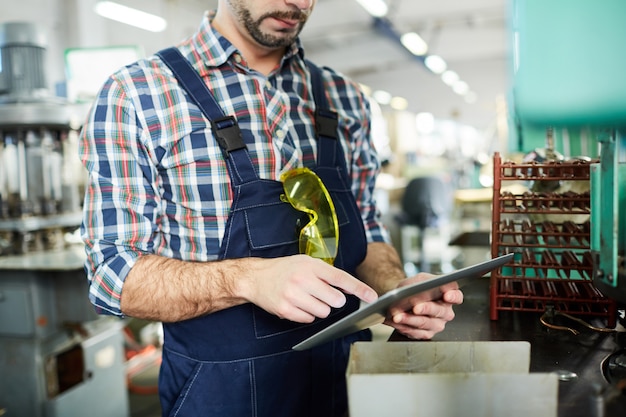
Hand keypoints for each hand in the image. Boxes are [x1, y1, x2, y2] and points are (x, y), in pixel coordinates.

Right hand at [244, 255, 377, 322]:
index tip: (372, 297)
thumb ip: (328, 274)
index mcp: (310, 265)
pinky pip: (309, 319)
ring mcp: (293, 295)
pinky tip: (297, 304)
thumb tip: (350, 288)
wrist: (256, 278)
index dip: (359, 288)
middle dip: (333, 300)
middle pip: (335, 300)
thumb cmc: (285, 270)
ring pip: (324, 312)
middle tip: (320, 294)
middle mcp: (302, 279)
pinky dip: (307, 315)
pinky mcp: (286, 310)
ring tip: (306, 298)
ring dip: (319, 308)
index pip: (341, 278)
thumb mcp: (307, 263)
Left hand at [383, 273, 462, 338]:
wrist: (401, 298)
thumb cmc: (414, 288)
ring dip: (410, 320)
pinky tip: (396, 322)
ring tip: (398, 316)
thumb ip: (423, 282)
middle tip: (416, 307)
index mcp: (448, 295)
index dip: (453, 296)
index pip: (457, 296)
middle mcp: (445, 312)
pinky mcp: (426, 334)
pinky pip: (416, 333)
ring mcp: (437, 324)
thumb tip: (420, 290)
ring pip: (425, 323)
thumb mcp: (419, 279)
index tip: (447, 295)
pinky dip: (404, 326)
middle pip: (440, 311)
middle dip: (427, 309)